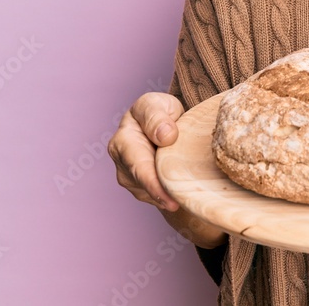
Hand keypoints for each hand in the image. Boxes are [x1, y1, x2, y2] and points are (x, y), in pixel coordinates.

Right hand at [108, 91, 183, 210]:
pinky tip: (182, 191)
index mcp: (123, 139)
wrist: (164, 124)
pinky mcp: (140, 188)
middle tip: (181, 205)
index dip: (154, 183)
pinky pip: (156, 197)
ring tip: (187, 190)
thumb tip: (166, 136)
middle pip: (143, 184)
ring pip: (150, 194)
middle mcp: (121, 162)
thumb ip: (157, 116)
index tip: (170, 197)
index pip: (138, 166)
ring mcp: (129, 177)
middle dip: (162, 196)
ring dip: (168, 194)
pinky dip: (169, 195)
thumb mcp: (158, 104)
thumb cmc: (160, 112)